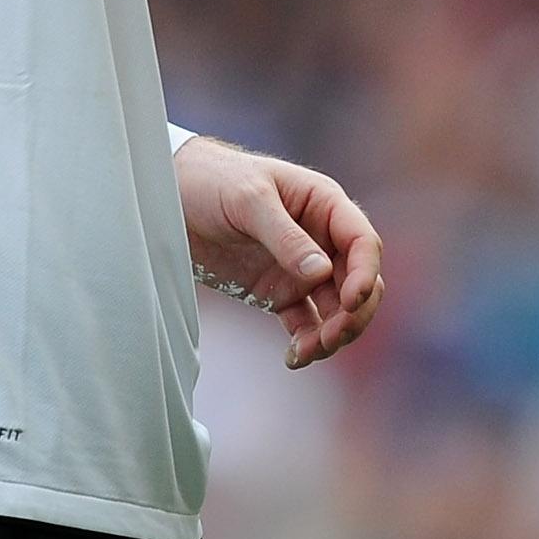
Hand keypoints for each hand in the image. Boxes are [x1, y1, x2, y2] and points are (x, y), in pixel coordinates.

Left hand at [172, 136, 386, 367]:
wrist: (173, 195)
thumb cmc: (214, 181)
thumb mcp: (249, 200)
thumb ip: (285, 236)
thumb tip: (320, 272)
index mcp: (324, 205)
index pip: (362, 242)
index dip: (365, 273)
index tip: (351, 301)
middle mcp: (321, 238)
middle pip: (357, 281)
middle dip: (353, 313)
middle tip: (331, 337)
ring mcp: (301, 268)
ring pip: (337, 308)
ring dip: (333, 333)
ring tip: (308, 351)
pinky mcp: (278, 292)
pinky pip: (305, 322)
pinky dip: (306, 342)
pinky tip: (294, 358)